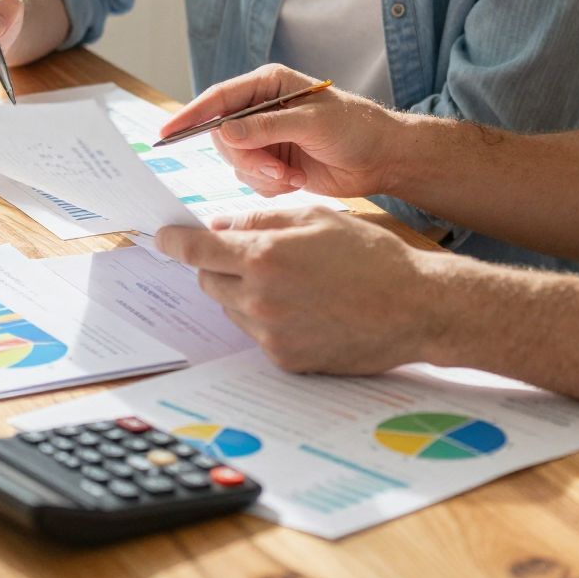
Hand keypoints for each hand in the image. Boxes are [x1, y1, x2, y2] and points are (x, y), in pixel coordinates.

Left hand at [156, 208, 452, 373]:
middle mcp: (260, 300)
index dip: (174, 242)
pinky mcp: (285, 360)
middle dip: (217, 264)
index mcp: (265, 258)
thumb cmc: (371, 256)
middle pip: (209, 281)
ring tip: (289, 280)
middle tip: (248, 254)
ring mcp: (271, 335)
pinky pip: (257, 333)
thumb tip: (220, 225)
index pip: (196, 250)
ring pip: (231, 308)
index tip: (164, 237)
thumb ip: (261, 220)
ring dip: (243, 291)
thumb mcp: (317, 217)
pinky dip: (267, 317)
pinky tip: (303, 306)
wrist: (414, 308)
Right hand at [161, 64, 403, 198]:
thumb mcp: (312, 123)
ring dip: (260, 175)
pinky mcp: (273, 164)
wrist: (382, 158)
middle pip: (222, 135)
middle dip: (245, 158)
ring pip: (235, 162)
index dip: (191, 114)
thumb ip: (267, 127)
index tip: (167, 133)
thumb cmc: (355, 127)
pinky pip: (250, 180)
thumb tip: (226, 130)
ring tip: (291, 176)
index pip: (219, 98)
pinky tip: (295, 181)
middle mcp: (261, 109)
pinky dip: (269, 186)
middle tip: (275, 170)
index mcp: (269, 84)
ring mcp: (266, 138)